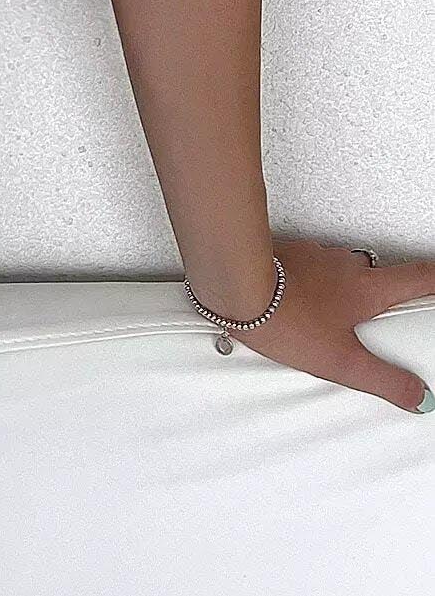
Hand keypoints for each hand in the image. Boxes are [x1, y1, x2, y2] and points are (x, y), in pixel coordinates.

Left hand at [224, 236, 434, 411]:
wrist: (234, 283)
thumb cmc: (283, 316)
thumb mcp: (341, 361)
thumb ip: (383, 380)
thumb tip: (416, 395)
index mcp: (366, 287)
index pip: (418, 277)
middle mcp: (343, 264)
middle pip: (378, 273)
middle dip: (383, 292)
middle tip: (380, 314)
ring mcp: (314, 256)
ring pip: (341, 268)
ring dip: (344, 287)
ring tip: (332, 316)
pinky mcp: (288, 255)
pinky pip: (311, 267)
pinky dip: (313, 283)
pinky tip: (300, 302)